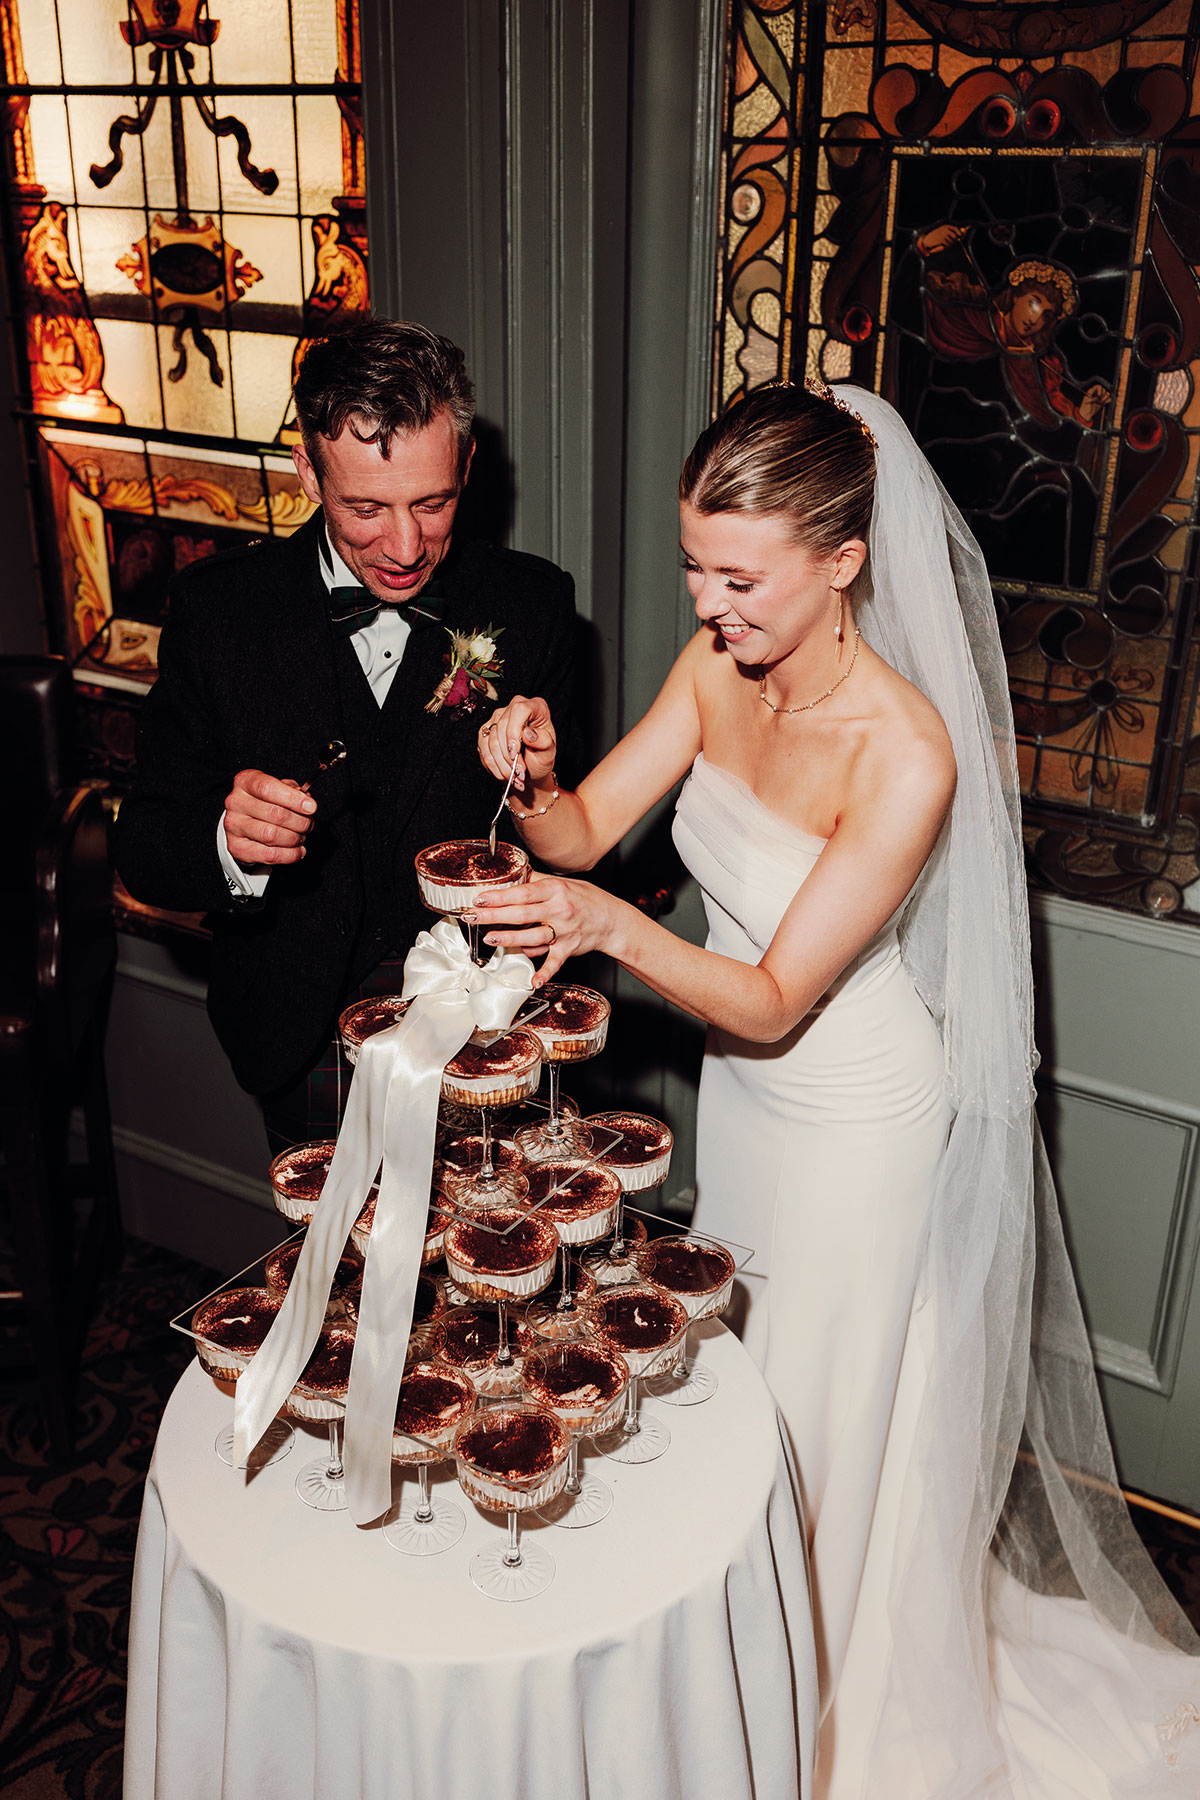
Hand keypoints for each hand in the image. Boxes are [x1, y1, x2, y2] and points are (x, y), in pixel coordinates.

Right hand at [223, 769, 315, 866]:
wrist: (244, 823)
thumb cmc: (265, 803)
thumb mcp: (278, 789)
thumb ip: (293, 791)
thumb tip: (307, 802)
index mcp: (245, 782)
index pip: (268, 788)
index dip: (293, 798)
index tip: (311, 807)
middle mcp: (235, 802)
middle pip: (275, 814)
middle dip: (300, 822)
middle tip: (308, 825)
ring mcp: (233, 826)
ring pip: (272, 835)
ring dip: (295, 838)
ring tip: (301, 837)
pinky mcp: (237, 848)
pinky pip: (270, 855)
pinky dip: (290, 855)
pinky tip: (297, 850)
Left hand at [472, 875, 619, 984]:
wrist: (611, 919)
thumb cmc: (585, 899)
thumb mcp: (562, 882)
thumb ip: (536, 880)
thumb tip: (510, 875)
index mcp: (556, 890)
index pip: (523, 893)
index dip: (500, 896)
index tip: (480, 898)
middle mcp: (560, 910)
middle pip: (523, 914)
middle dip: (495, 916)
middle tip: (473, 917)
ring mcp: (565, 931)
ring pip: (534, 937)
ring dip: (511, 939)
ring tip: (491, 938)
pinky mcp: (568, 949)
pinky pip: (555, 962)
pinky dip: (545, 973)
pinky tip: (533, 981)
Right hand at [477, 695, 555, 793]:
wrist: (531, 770)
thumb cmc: (541, 759)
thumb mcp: (549, 753)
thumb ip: (543, 742)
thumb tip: (529, 734)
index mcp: (536, 707)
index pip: (519, 710)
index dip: (514, 731)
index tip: (515, 753)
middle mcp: (514, 708)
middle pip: (502, 728)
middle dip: (509, 756)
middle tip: (519, 774)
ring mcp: (498, 718)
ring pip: (491, 741)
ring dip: (502, 765)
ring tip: (514, 778)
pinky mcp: (486, 731)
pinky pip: (483, 749)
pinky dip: (494, 766)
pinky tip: (504, 774)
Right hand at [917, 223, 967, 253]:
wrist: (926, 240)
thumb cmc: (936, 236)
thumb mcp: (944, 232)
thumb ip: (955, 232)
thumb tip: (965, 232)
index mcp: (946, 226)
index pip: (956, 229)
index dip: (960, 233)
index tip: (962, 237)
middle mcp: (945, 230)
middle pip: (955, 237)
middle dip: (954, 241)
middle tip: (951, 242)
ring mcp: (943, 235)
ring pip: (951, 242)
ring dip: (950, 244)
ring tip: (944, 244)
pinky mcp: (941, 240)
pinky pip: (947, 245)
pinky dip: (946, 247)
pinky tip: (942, 246)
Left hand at [1078, 382, 1108, 426]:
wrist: (1086, 414)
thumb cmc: (1084, 406)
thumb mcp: (1086, 399)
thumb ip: (1092, 394)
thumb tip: (1098, 395)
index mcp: (1092, 391)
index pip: (1099, 386)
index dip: (1100, 390)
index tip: (1098, 395)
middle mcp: (1097, 393)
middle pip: (1104, 389)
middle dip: (1102, 395)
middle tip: (1098, 400)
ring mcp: (1100, 397)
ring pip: (1107, 394)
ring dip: (1104, 398)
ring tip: (1100, 402)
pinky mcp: (1103, 401)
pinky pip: (1109, 399)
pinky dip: (1107, 400)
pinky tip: (1103, 403)